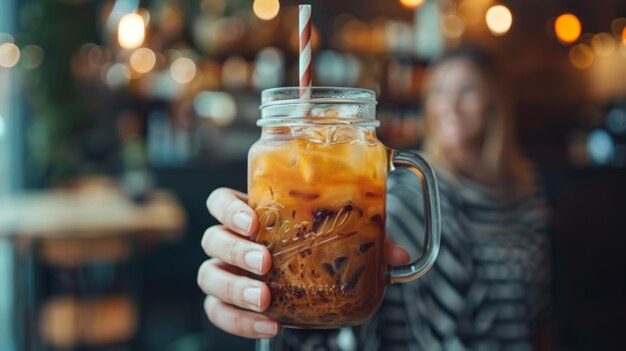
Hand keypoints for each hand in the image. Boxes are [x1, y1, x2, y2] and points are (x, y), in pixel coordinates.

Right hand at [198, 187, 410, 338]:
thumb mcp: (341, 240)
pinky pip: (218, 313)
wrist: (310, 282)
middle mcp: (232, 241)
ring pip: (208, 276)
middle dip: (236, 250)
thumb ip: (366, 242)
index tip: (253, 221)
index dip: (228, 209)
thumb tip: (399, 255)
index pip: (220, 202)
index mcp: (252, 214)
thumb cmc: (316, 248)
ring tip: (264, 296)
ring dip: (233, 287)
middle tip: (265, 261)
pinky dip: (239, 321)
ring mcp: (227, 273)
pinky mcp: (228, 304)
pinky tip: (269, 324)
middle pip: (213, 239)